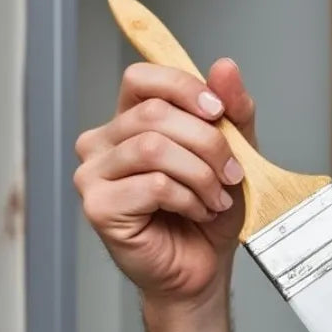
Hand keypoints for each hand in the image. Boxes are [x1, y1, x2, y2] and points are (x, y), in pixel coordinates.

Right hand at [74, 57, 257, 308]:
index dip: (185, 87)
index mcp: (132, 120)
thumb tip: (225, 67)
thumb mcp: (236, 151)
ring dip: (201, 175)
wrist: (205, 264)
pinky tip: (198, 212)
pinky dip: (189, 199)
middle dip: (209, 143)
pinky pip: (153, 185)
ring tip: (216, 198)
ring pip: (154, 148)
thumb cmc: (211, 210)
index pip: (143, 78)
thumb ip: (232, 110)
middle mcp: (105, 142)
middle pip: (155, 114)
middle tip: (233, 174)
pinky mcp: (98, 206)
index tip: (218, 111)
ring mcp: (94, 174)